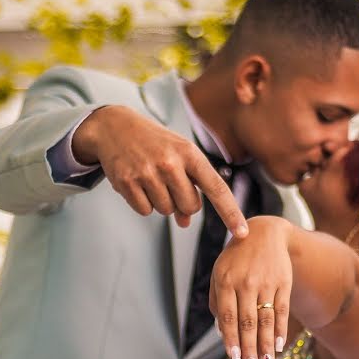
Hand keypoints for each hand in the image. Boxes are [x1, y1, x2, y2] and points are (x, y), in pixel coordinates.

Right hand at [73, 105, 247, 235]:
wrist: (115, 126)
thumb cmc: (154, 143)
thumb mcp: (177, 156)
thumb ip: (188, 186)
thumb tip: (185, 223)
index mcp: (190, 153)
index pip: (217, 189)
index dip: (231, 213)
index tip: (242, 233)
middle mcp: (170, 162)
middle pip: (190, 207)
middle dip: (183, 204)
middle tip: (170, 185)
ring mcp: (147, 172)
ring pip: (166, 211)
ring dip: (161, 202)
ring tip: (151, 179)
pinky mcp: (127, 182)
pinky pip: (144, 211)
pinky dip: (143, 203)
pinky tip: (137, 183)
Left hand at [209, 216, 292, 358]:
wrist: (265, 232)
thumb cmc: (236, 258)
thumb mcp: (219, 272)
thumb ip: (216, 301)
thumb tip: (222, 332)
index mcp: (225, 280)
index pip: (229, 316)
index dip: (232, 338)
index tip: (234, 357)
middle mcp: (246, 282)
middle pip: (248, 322)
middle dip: (250, 348)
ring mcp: (266, 282)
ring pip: (266, 319)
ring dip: (267, 345)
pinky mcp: (283, 282)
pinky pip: (281, 310)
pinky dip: (280, 329)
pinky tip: (279, 345)